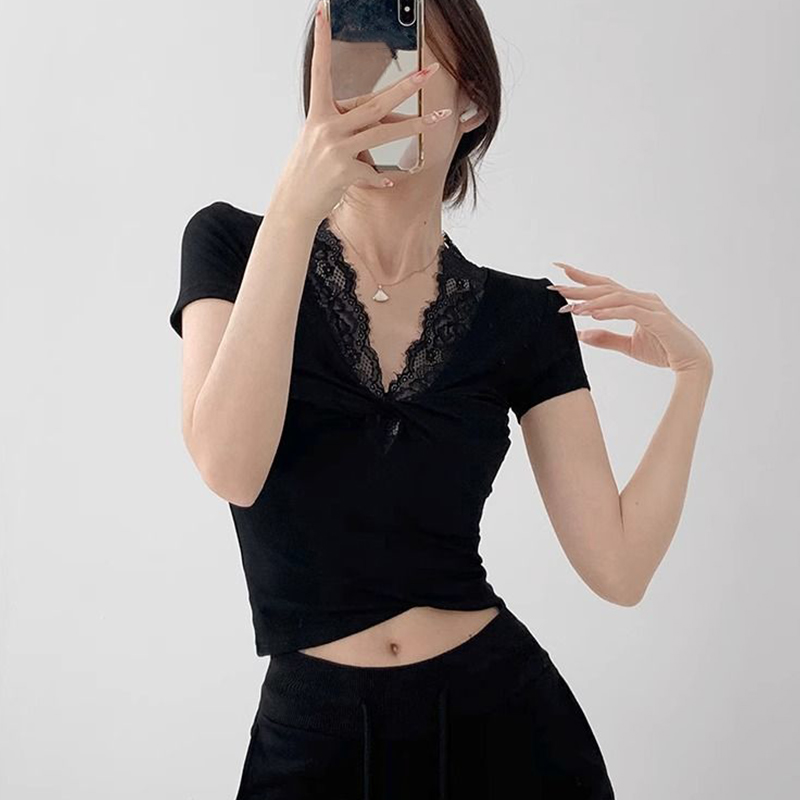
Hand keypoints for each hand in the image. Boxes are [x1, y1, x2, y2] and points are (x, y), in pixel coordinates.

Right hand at [271, 0, 451, 224]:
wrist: (293, 203)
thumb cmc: (309, 170)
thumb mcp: (322, 140)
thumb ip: (351, 126)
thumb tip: (389, 121)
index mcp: (318, 113)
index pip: (321, 71)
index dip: (321, 41)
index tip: (323, 12)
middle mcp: (327, 126)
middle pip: (374, 103)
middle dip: (405, 87)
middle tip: (428, 72)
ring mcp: (336, 149)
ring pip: (383, 133)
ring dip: (414, 126)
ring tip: (437, 118)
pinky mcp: (344, 171)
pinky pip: (374, 172)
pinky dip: (381, 178)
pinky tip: (386, 181)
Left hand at [548, 262, 713, 376]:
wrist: (691, 363)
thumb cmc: (663, 351)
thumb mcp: (628, 347)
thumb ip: (606, 339)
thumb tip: (581, 335)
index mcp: (635, 302)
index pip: (604, 286)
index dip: (582, 278)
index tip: (560, 270)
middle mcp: (643, 299)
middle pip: (605, 288)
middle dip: (579, 286)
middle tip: (555, 286)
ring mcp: (652, 307)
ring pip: (616, 297)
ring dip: (592, 302)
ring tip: (571, 308)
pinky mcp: (658, 320)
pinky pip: (631, 311)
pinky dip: (611, 312)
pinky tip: (594, 315)